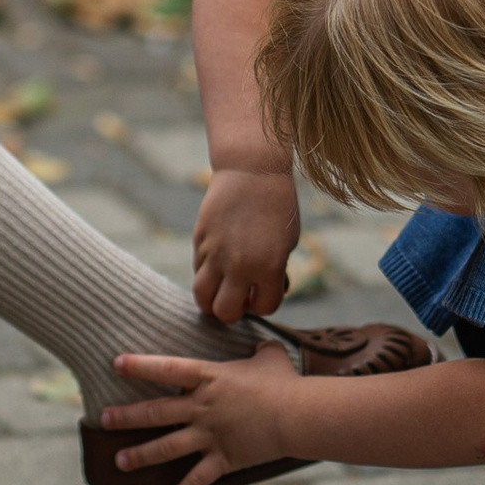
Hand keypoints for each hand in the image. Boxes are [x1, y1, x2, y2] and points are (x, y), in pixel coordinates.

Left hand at [104, 339, 300, 484]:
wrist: (297, 415)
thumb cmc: (283, 382)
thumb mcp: (268, 356)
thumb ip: (259, 349)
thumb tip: (262, 344)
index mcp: (208, 378)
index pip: (167, 369)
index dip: (140, 366)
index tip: (116, 364)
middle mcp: (202, 408)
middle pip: (155, 412)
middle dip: (126, 417)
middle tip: (104, 418)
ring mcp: (210, 435)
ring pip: (167, 447)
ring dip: (140, 455)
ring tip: (120, 461)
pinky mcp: (222, 459)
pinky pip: (197, 479)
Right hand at [193, 163, 300, 322]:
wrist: (252, 171)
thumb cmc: (277, 206)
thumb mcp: (286, 242)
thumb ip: (272, 272)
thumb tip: (255, 294)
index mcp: (268, 267)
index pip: (264, 308)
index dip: (264, 303)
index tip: (263, 292)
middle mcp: (239, 265)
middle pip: (225, 312)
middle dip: (233, 311)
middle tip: (239, 297)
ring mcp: (215, 253)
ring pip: (202, 296)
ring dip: (212, 300)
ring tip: (222, 289)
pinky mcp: (200, 241)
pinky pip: (197, 271)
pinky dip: (206, 275)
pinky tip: (217, 263)